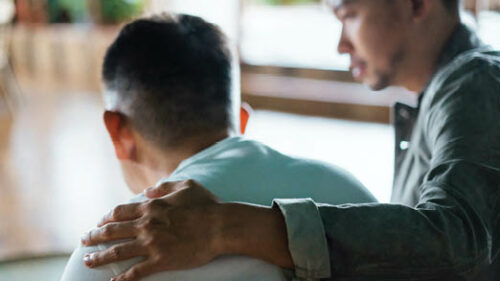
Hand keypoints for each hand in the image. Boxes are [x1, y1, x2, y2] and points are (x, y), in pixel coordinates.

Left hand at [80, 180, 221, 280]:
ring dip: (99, 257)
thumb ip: (165, 186)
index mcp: (151, 207)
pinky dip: (122, 278)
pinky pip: (136, 272)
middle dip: (94, 236)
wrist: (222, 226)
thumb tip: (148, 190)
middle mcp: (147, 225)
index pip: (119, 212)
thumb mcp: (187, 185)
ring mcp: (152, 244)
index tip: (99, 222)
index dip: (105, 218)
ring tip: (88, 261)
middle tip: (84, 241)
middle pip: (112, 231)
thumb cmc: (207, 205)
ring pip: (118, 252)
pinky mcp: (161, 260)